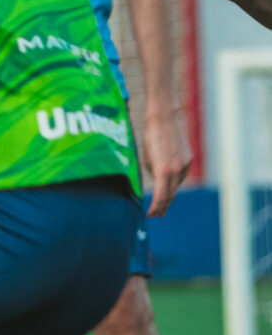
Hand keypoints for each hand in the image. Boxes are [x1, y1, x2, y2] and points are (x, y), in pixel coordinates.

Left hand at [139, 100, 192, 216]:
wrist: (166, 119)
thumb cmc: (151, 137)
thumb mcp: (146, 158)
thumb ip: (151, 173)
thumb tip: (156, 184)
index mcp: (163, 170)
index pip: (161, 197)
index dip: (155, 208)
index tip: (149, 215)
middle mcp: (177, 170)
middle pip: (170, 195)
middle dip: (162, 207)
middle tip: (155, 215)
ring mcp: (185, 165)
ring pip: (176, 186)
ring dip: (169, 196)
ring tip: (161, 205)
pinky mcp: (188, 160)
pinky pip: (180, 177)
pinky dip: (173, 184)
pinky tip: (168, 187)